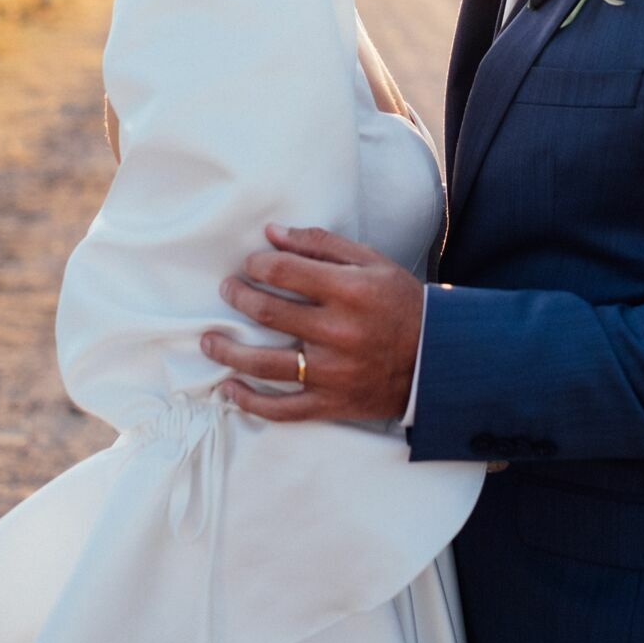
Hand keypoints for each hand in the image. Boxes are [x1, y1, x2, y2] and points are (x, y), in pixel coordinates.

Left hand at [201, 225, 423, 421]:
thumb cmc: (400, 302)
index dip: (258, 264)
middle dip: (238, 297)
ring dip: (229, 351)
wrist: (436, 359)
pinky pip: (282, 409)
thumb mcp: (371, 262)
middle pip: (269, 312)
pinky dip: (251, 402)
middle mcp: (337, 331)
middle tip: (227, 290)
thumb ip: (321, 244)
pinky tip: (230, 390)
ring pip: (265, 363)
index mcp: (348, 290)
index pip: (285, 271)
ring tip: (208, 341)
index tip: (249, 264)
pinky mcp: (331, 403)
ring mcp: (332, 371)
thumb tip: (272, 233)